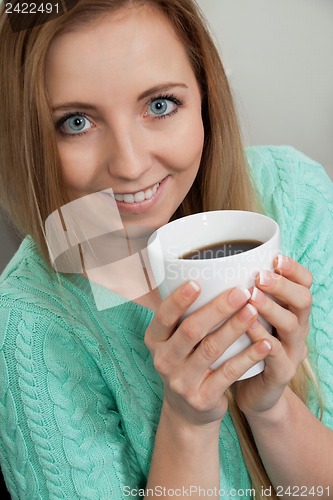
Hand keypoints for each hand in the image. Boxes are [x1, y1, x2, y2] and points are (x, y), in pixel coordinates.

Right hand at [144, 282, 270, 427]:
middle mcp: (163, 361)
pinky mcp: (202, 398)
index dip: (179, 299)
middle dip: (217, 309)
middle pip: (191, 330)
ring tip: (254, 310)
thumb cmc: (186, 361)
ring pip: (211, 349)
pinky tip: (265, 343)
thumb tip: (210, 276)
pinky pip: (228, 373)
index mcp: (154, 340)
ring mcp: (181, 382)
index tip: (198, 282)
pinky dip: (248, 357)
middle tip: (241, 292)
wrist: (189, 411)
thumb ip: (185, 316)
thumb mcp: (175, 342)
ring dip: (234, 328)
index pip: (163, 316)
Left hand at [234, 255, 312, 416]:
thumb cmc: (245, 347)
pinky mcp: (282, 373)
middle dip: (282, 285)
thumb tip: (211, 264)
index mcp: (290, 310)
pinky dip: (262, 339)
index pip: (305, 284)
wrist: (253, 392)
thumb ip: (241, 295)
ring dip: (271, 308)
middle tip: (259, 276)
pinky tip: (247, 328)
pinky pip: (275, 355)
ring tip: (251, 296)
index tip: (274, 257)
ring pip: (291, 325)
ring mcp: (292, 351)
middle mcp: (296, 328)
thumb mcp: (248, 318)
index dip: (294, 269)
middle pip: (303, 300)